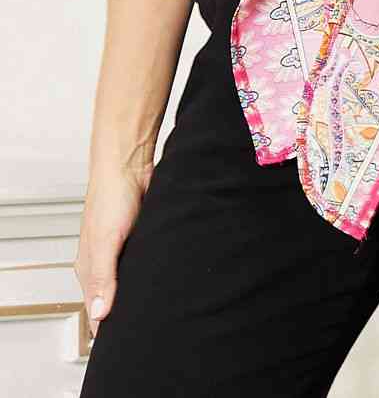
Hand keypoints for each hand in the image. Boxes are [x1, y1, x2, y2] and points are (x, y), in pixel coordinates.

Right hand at [75, 161, 151, 338]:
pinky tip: (163, 277)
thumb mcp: (105, 240)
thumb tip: (100, 313)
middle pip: (114, 297)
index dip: (106, 326)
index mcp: (89, 267)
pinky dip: (152, 271)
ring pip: (132, 279)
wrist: (131, 163)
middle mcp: (105, 261)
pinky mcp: (142, 237)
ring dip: (141, 290)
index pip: (95, 309)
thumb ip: (103, 277)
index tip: (119, 341)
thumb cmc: (111, 194)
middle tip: (144, 325)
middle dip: (126, 311)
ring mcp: (123, 249)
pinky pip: (146, 262)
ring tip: (156, 305)